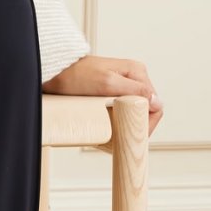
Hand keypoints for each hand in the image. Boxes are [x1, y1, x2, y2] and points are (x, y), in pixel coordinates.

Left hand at [43, 55, 163, 136]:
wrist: (54, 72)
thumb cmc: (76, 76)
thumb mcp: (107, 83)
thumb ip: (134, 90)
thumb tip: (156, 103)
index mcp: (137, 72)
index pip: (155, 104)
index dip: (148, 123)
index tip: (134, 136)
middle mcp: (132, 78)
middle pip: (145, 109)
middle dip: (137, 125)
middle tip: (122, 138)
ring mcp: (122, 85)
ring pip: (133, 111)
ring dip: (127, 124)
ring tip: (115, 135)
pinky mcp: (111, 93)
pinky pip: (122, 110)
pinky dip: (117, 121)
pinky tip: (109, 128)